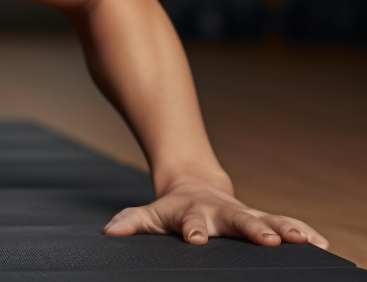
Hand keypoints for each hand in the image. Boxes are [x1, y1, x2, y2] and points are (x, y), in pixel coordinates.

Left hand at [103, 177, 329, 248]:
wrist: (193, 187)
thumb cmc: (172, 209)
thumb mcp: (150, 214)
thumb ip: (131, 222)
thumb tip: (109, 232)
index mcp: (193, 214)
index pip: (193, 224)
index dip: (194, 231)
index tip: (197, 240)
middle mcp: (222, 213)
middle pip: (238, 220)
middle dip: (253, 229)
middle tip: (269, 240)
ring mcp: (244, 215)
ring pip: (268, 219)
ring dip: (286, 229)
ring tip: (306, 241)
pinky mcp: (262, 219)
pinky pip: (286, 224)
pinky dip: (303, 231)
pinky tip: (322, 243)